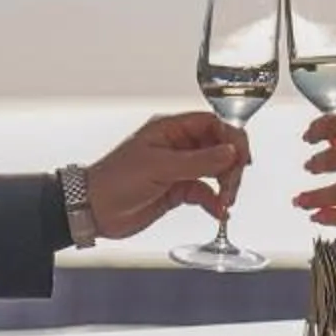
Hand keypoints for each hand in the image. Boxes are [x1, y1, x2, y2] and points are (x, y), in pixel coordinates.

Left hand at [85, 112, 251, 238]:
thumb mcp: (160, 167)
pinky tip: (219, 212)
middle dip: (231, 166)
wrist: (93, 210)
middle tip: (232, 186)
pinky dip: (215, 202)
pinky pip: (205, 192)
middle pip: (219, 148)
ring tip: (226, 202)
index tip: (241, 158)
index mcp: (171, 129)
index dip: (232, 138)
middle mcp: (178, 146)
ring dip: (225, 185)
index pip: (213, 123)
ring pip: (215, 171)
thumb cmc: (116, 180)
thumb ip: (198, 161)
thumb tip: (231, 152)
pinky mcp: (177, 190)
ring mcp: (179, 169)